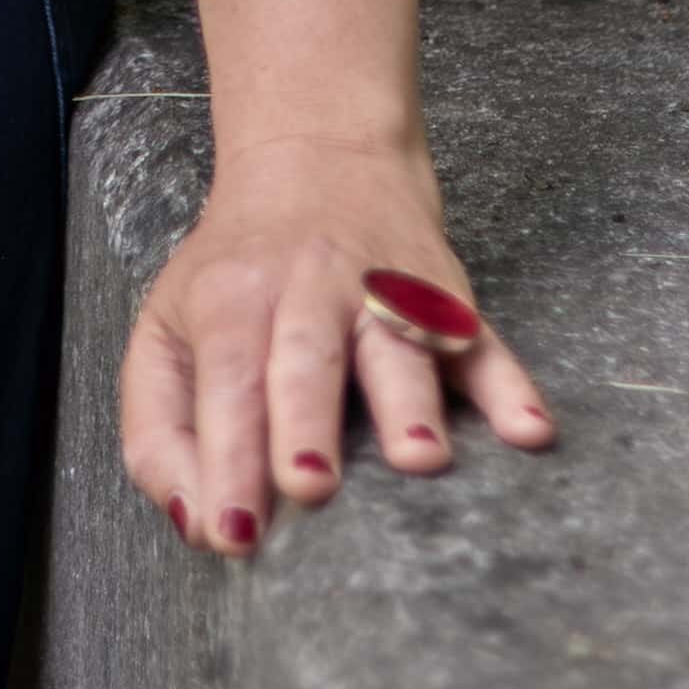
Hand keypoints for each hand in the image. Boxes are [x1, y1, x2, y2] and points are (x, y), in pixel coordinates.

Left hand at [116, 132, 553, 559]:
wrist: (319, 155)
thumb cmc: (236, 271)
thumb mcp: (166, 332)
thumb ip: (160, 433)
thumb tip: (195, 526)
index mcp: (233, 298)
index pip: (226, 384)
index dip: (227, 458)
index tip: (232, 533)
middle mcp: (310, 287)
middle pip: (307, 358)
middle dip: (307, 424)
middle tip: (311, 489)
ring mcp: (387, 290)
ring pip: (400, 346)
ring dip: (411, 402)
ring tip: (421, 460)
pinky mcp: (449, 298)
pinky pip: (485, 342)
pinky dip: (510, 385)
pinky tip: (529, 430)